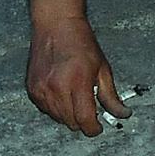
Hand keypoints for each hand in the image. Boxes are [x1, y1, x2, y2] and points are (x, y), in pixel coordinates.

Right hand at [27, 17, 125, 136]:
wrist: (56, 26)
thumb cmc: (82, 44)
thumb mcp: (103, 69)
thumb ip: (111, 95)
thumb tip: (122, 114)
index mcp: (77, 82)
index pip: (84, 118)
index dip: (93, 128)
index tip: (98, 128)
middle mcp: (56, 89)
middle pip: (70, 122)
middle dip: (83, 121)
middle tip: (91, 110)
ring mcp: (41, 90)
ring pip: (57, 118)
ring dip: (69, 115)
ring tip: (77, 98)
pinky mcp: (31, 90)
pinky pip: (45, 110)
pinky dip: (56, 108)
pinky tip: (64, 94)